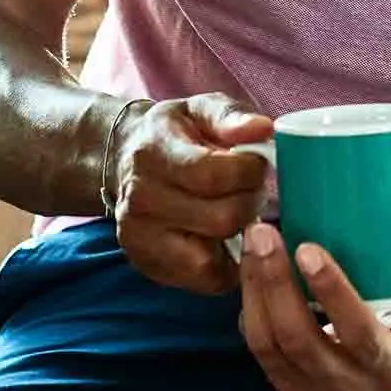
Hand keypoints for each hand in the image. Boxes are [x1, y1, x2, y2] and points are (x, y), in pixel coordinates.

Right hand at [109, 94, 274, 294]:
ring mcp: (140, 238)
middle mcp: (140, 200)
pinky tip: (227, 240)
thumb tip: (263, 129)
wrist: (127, 158)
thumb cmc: (176, 134)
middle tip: (251, 189)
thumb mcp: (201, 110)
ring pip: (211, 259)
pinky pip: (204, 280)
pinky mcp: (148, 265)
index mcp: (153, 154)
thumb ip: (231, 117)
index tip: (257, 163)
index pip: (213, 175)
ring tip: (238, 213)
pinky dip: (226, 265)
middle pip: (220, 220)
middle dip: (250, 203)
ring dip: (239, 238)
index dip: (250, 171)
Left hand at [238, 223, 390, 390]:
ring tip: (253, 242)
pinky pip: (262, 351)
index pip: (359, 336)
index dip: (331, 293)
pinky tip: (251, 267)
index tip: (308, 247)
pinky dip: (250, 308)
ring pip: (271, 349)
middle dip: (274, 285)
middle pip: (301, 343)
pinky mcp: (298, 384)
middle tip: (264, 232)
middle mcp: (356, 389)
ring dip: (254, 293)